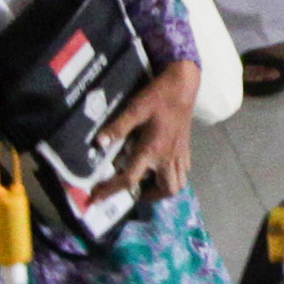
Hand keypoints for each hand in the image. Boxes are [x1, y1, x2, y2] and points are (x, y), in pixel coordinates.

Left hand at [99, 58, 199, 199]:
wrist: (183, 86)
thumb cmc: (158, 97)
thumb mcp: (135, 110)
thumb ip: (118, 127)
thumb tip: (99, 143)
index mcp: (152, 150)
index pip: (130, 179)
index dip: (111, 190)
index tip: (97, 198)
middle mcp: (167, 157)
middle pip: (165, 191)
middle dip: (149, 196)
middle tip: (132, 190)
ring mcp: (179, 154)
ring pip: (178, 184)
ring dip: (163, 189)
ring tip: (148, 183)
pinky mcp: (185, 148)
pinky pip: (183, 171)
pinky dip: (173, 176)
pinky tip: (161, 167)